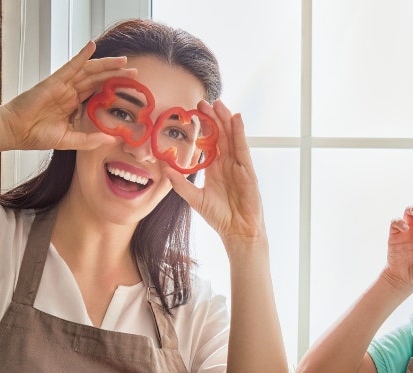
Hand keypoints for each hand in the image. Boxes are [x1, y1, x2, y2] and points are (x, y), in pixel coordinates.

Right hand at [0, 41, 135, 150]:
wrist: (15, 131)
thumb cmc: (37, 135)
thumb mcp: (69, 140)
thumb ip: (89, 139)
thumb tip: (111, 139)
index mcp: (74, 104)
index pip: (98, 92)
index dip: (114, 88)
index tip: (131, 88)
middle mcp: (70, 92)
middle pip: (97, 79)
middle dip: (116, 74)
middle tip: (135, 72)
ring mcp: (63, 85)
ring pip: (89, 71)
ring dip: (106, 64)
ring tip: (123, 60)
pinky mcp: (54, 81)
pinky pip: (71, 66)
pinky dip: (81, 56)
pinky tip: (92, 46)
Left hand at [166, 99, 266, 247]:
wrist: (237, 231)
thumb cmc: (219, 216)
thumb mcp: (195, 198)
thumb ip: (180, 183)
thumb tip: (164, 168)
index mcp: (215, 168)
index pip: (209, 142)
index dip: (203, 127)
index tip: (193, 112)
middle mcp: (228, 163)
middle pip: (221, 135)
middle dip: (213, 118)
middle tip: (203, 101)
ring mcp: (239, 165)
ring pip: (232, 137)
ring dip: (226, 120)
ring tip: (219, 104)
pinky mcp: (248, 171)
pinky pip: (243, 148)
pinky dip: (240, 133)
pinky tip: (236, 119)